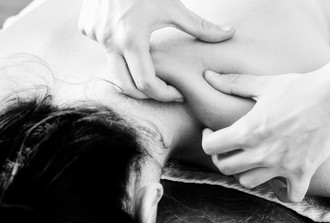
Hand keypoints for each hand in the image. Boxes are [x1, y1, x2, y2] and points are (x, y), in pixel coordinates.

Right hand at [79, 0, 234, 101]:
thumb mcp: (174, 7)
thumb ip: (200, 27)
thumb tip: (230, 33)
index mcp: (132, 38)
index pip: (146, 83)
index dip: (164, 93)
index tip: (177, 93)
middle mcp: (109, 41)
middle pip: (126, 87)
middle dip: (147, 94)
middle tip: (164, 90)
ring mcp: (95, 35)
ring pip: (113, 71)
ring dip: (131, 75)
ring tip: (149, 67)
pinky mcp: (87, 29)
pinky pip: (102, 50)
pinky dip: (115, 51)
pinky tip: (125, 38)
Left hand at [202, 69, 329, 202]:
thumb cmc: (300, 87)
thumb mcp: (264, 84)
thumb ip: (234, 83)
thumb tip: (208, 75)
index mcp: (248, 130)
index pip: (211, 147)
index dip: (206, 140)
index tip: (212, 133)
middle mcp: (262, 152)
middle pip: (225, 168)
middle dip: (221, 158)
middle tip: (228, 148)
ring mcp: (283, 165)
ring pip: (249, 183)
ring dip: (245, 174)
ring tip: (249, 162)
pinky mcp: (304, 171)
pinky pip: (289, 196)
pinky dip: (282, 194)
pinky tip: (279, 184)